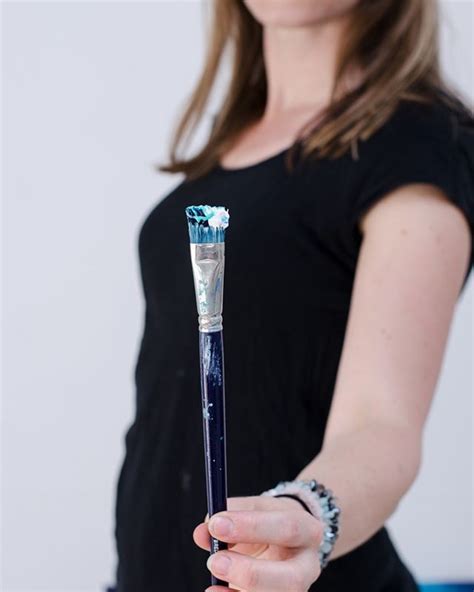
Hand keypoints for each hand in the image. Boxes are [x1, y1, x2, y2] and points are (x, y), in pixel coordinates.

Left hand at [193, 495, 322, 591]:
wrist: (285, 541)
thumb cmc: (268, 522)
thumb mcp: (253, 508)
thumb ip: (229, 514)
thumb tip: (203, 532)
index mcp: (307, 530)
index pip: (286, 527)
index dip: (251, 527)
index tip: (217, 524)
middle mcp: (308, 566)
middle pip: (290, 578)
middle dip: (250, 573)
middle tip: (215, 560)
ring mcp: (298, 591)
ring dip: (241, 590)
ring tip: (214, 580)